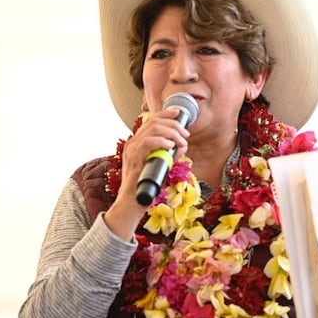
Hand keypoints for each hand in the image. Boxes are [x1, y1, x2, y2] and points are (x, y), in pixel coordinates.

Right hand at [104, 108, 188, 240]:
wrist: (131, 203)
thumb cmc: (145, 186)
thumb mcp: (161, 166)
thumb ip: (169, 155)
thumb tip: (182, 146)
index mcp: (138, 142)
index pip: (151, 120)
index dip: (166, 114)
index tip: (179, 114)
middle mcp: (133, 143)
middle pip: (154, 121)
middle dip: (173, 124)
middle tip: (185, 134)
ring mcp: (132, 150)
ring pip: (152, 129)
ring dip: (171, 133)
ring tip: (181, 141)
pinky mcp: (134, 159)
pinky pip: (147, 143)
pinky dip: (161, 141)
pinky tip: (171, 146)